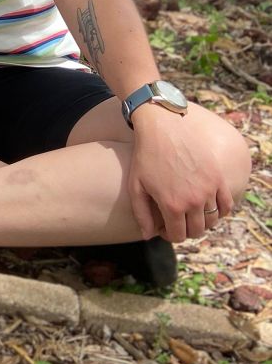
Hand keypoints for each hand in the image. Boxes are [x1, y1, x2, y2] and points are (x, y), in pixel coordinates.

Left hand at [127, 107, 235, 242]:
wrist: (163, 128)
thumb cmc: (145, 156)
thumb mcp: (136, 186)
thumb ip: (142, 214)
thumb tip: (148, 236)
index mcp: (172, 205)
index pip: (178, 235)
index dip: (170, 235)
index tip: (165, 228)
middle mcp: (194, 200)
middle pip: (196, 231)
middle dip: (185, 230)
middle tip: (177, 222)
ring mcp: (209, 189)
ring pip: (212, 220)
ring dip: (202, 222)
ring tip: (191, 214)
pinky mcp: (218, 177)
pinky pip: (227, 205)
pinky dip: (220, 211)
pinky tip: (209, 207)